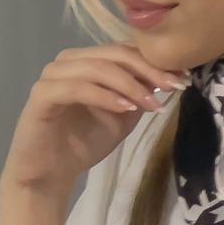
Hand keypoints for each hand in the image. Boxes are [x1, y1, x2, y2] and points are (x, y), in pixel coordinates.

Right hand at [1, 45, 187, 192]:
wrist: (50, 174)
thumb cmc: (83, 144)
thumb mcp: (122, 117)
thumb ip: (138, 94)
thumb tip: (168, 77)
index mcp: (87, 61)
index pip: (124, 50)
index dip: (155, 62)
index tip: (182, 79)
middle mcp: (68, 61)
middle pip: (113, 54)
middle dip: (147, 70)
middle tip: (172, 87)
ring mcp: (52, 75)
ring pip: (97, 67)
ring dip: (129, 84)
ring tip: (150, 103)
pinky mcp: (41, 94)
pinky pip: (76, 88)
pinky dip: (104, 96)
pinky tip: (124, 108)